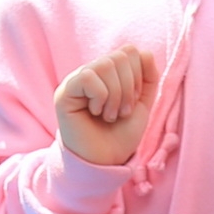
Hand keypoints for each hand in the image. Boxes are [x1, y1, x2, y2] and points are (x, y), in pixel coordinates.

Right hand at [55, 47, 159, 166]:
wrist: (105, 161)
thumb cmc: (120, 135)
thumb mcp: (142, 104)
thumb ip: (148, 78)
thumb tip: (146, 53)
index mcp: (108, 73)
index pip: (129, 51)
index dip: (138, 76)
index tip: (133, 102)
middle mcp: (90, 73)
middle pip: (120, 56)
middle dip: (129, 87)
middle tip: (122, 112)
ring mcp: (76, 81)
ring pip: (105, 65)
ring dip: (116, 95)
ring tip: (110, 115)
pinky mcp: (64, 92)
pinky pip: (89, 77)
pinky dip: (100, 97)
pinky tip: (95, 113)